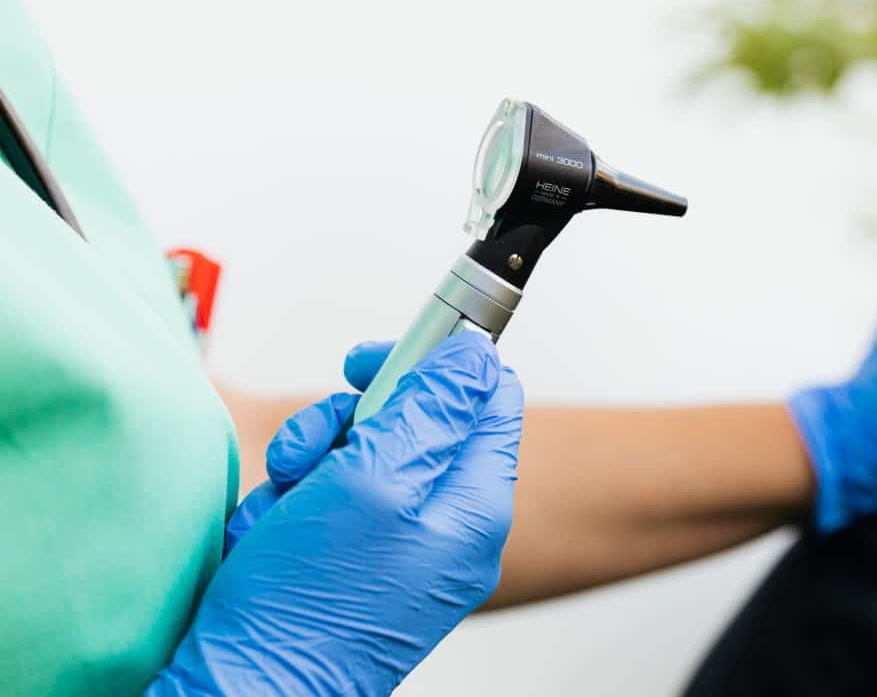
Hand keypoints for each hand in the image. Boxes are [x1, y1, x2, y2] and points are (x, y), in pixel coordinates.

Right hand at [148, 333, 523, 695]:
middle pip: (415, 422)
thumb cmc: (307, 605)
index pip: (488, 399)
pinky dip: (288, 506)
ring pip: (358, 455)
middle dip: (348, 422)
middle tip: (317, 444)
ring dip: (307, 465)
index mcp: (473, 506)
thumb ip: (430, 409)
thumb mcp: (373, 481)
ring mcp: (399, 547)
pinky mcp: (352, 561)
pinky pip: (324, 499)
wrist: (245, 691)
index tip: (376, 360)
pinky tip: (269, 536)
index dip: (434, 364)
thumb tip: (476, 355)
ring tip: (283, 504)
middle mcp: (445, 527)